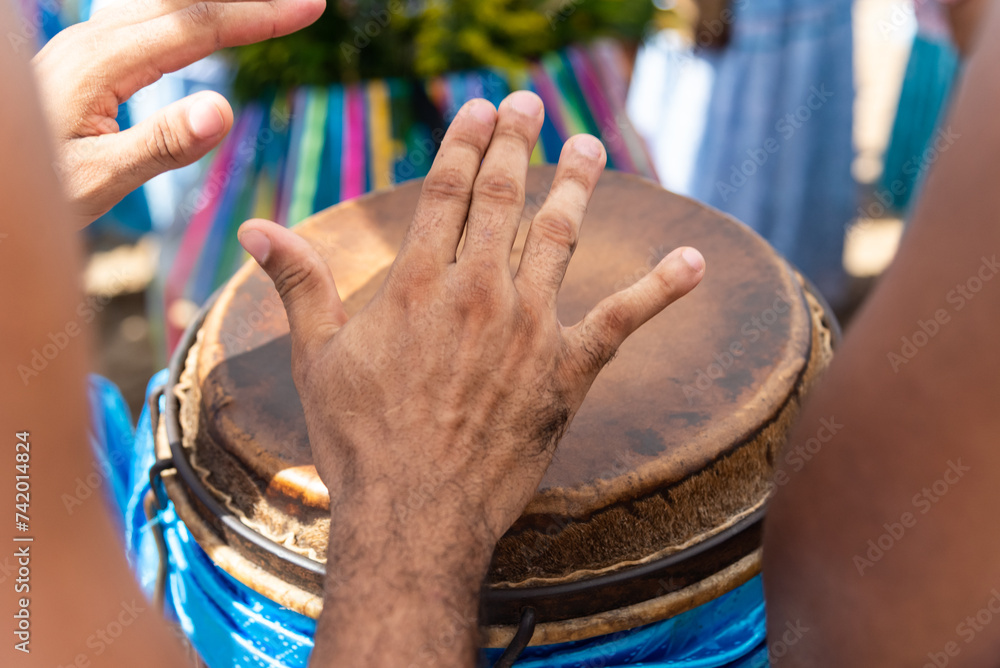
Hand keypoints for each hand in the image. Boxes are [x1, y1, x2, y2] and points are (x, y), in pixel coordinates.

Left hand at [31, 0, 323, 226]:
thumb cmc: (36, 190)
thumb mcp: (100, 178)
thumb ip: (161, 145)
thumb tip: (222, 109)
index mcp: (103, 62)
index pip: (198, 27)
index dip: (259, 16)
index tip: (309, 7)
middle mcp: (94, 39)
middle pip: (187, 3)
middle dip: (250, 2)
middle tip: (306, 3)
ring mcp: (88, 43)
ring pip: (167, 3)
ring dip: (220, 4)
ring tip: (260, 9)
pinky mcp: (88, 56)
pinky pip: (149, 14)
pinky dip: (190, 11)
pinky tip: (199, 19)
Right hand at [238, 91, 704, 665]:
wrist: (414, 512)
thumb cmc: (359, 439)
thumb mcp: (316, 357)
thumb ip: (297, 283)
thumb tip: (254, 228)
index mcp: (417, 282)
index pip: (447, 191)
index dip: (466, 144)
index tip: (480, 111)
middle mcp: (478, 291)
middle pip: (505, 198)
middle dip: (517, 144)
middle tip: (530, 104)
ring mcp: (529, 328)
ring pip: (560, 236)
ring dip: (576, 185)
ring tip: (587, 147)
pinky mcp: (567, 372)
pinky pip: (624, 320)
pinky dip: (663, 288)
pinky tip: (695, 261)